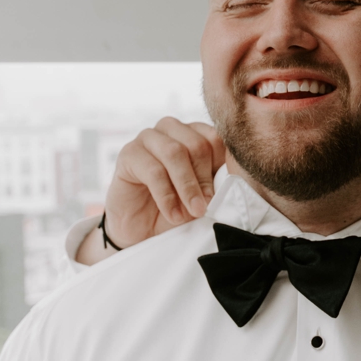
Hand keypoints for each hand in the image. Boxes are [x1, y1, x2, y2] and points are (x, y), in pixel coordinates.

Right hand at [103, 119, 226, 246]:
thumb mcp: (203, 196)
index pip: (215, 138)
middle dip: (203, 180)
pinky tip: (173, 214)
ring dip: (187, 187)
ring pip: (174, 153)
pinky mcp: (128, 153)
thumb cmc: (177, 209)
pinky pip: (153, 170)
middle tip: (205, 207)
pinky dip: (167, 196)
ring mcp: (148, 138)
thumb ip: (216, 183)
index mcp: (194, 133)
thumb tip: (231, 180)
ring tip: (191, 213)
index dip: (221, 168)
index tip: (223, 196)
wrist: (143, 230)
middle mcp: (171, 129)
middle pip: (196, 144)